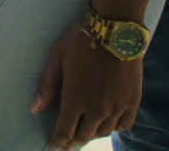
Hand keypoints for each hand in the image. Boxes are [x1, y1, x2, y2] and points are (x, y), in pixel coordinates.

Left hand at [32, 25, 141, 147]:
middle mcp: (96, 110)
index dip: (58, 142)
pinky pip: (124, 125)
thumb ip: (47, 85)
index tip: (54, 146)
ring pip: (103, 132)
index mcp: (75, 100)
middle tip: (67, 143)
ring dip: (92, 134)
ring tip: (86, 132)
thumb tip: (35, 110)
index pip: (64, 132)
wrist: (115, 29)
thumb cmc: (81, 41)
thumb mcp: (57, 58)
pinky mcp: (133, 101)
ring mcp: (117, 107)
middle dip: (72, 141)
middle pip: (83, 136)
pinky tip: (109, 124)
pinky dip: (115, 127)